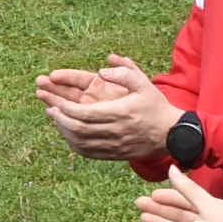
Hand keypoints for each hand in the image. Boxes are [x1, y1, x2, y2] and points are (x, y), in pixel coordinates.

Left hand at [48, 54, 181, 160]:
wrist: (172, 135)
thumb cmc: (155, 106)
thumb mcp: (145, 84)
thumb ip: (125, 72)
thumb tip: (103, 66)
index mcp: (121, 113)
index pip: (85, 114)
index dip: (66, 109)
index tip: (56, 103)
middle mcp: (116, 131)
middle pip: (79, 129)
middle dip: (60, 119)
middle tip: (50, 109)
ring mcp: (114, 145)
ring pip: (81, 143)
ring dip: (64, 131)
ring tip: (55, 119)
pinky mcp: (114, 155)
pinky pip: (88, 152)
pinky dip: (74, 144)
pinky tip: (67, 134)